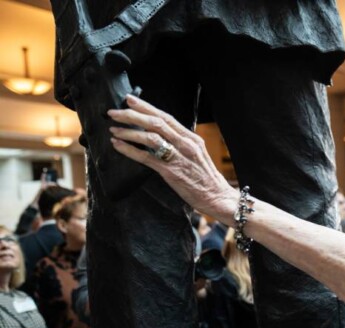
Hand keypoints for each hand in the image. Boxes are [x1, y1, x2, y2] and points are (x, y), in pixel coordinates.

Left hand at [108, 95, 237, 224]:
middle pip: (156, 122)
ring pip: (150, 137)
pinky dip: (130, 150)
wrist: (217, 197)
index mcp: (192, 138)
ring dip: (129, 131)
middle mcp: (186, 144)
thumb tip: (161, 135)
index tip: (130, 100)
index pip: (166, 117)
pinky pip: (146, 157)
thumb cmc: (206, 179)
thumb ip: (181, 144)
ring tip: (114, 129)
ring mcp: (179, 158)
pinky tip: (118, 145)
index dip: (146, 107)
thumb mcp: (197, 154)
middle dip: (132, 115)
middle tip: (114, 112)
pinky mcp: (171, 172)